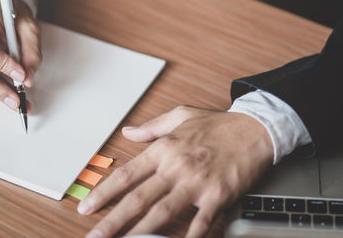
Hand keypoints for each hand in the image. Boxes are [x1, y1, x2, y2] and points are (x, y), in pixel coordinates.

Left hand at [78, 106, 273, 237]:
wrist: (256, 128)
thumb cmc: (218, 124)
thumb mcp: (180, 116)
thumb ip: (151, 127)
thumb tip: (127, 133)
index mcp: (163, 149)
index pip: (126, 174)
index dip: (104, 193)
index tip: (86, 207)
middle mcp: (175, 167)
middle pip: (137, 198)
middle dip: (113, 220)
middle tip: (94, 236)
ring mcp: (196, 183)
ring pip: (161, 212)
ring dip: (141, 231)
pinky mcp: (217, 196)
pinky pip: (200, 222)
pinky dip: (189, 237)